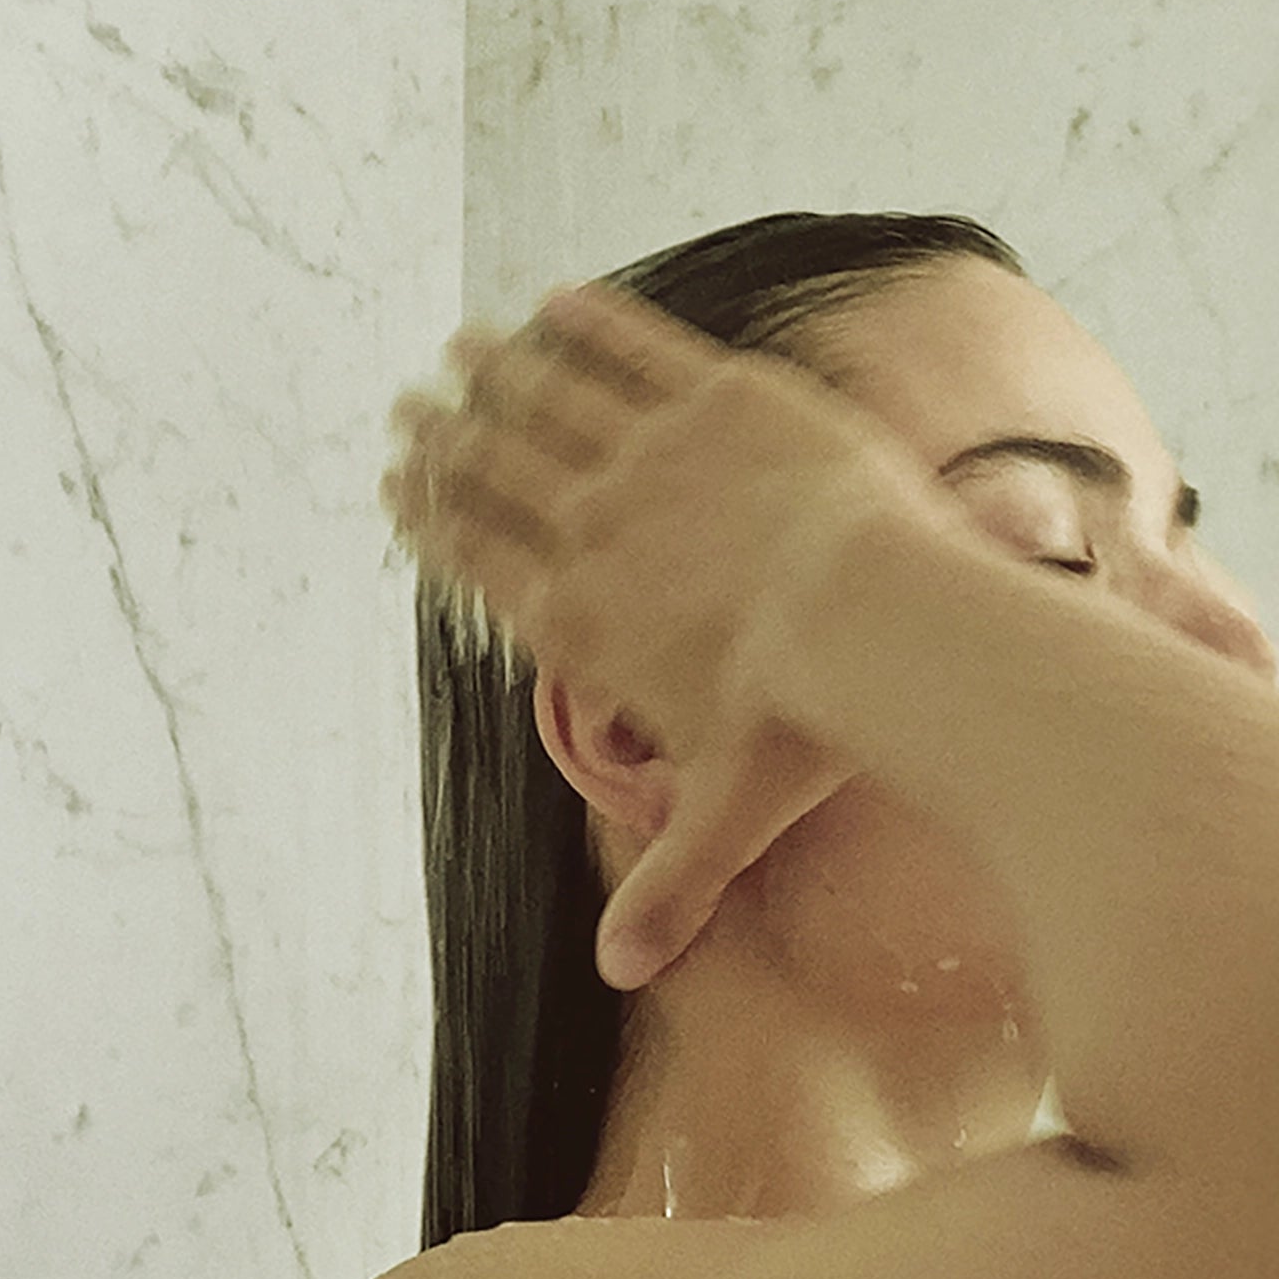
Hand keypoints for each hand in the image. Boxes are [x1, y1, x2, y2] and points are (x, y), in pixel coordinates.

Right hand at [382, 280, 942, 990]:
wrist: (881, 623)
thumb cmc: (803, 725)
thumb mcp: (726, 816)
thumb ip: (668, 885)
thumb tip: (621, 976)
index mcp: (578, 619)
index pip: (479, 555)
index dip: (430, 517)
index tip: (397, 487)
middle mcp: (594, 532)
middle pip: (495, 471)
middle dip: (444, 438)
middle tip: (406, 409)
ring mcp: (651, 458)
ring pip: (550, 401)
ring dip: (498, 373)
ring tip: (461, 349)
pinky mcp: (718, 398)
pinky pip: (636, 349)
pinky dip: (593, 326)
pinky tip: (558, 303)